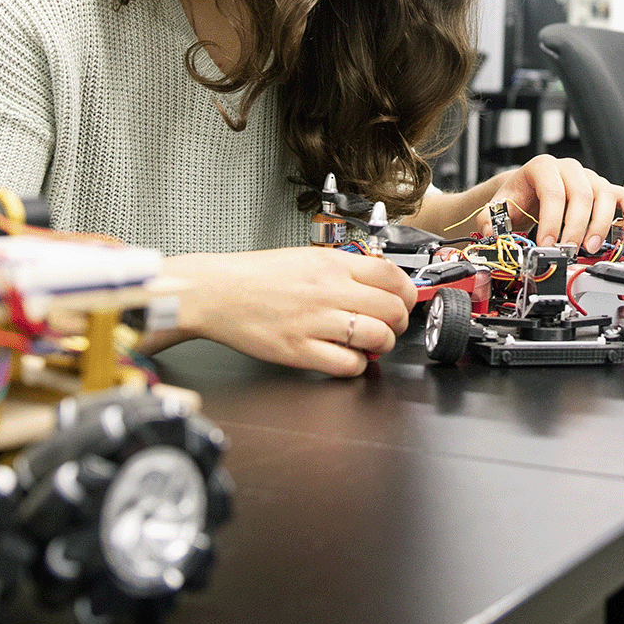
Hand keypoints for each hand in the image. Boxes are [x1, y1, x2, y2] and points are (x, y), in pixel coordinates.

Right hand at [154, 247, 418, 377]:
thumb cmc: (256, 276)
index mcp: (332, 264)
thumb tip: (378, 283)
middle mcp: (328, 290)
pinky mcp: (298, 350)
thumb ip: (342, 268)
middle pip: (392, 309)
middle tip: (389, 327)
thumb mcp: (305, 257)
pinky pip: (347, 365)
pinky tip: (346, 359)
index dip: (407, 293)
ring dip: (381, 345)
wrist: (216, 292)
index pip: (393, 276)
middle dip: (398, 323)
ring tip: (369, 344)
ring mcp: (314, 321)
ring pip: (376, 338)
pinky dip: (356, 366)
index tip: (404, 302)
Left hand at [489, 155, 623, 252]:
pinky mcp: (607, 191)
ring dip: (600, 226)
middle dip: (575, 228)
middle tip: (568, 251)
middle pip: (581, 196)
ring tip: (589, 248)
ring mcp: (591, 179)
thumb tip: (490, 229)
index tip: (546, 245)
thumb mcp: (501, 205)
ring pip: (605, 197)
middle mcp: (570, 169)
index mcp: (543, 167)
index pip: (552, 192)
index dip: (550, 222)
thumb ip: (491, 218)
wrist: (530, 191)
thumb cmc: (520, 197)